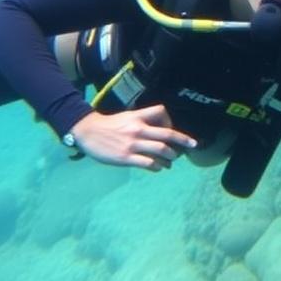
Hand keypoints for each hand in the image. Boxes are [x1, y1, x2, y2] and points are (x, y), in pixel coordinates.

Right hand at [70, 105, 196, 171]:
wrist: (87, 132)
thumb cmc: (108, 126)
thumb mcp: (126, 118)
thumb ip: (141, 122)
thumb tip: (159, 133)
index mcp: (138, 117)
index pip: (161, 112)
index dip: (170, 121)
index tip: (172, 130)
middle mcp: (138, 129)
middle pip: (167, 134)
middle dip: (183, 140)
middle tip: (193, 145)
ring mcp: (132, 144)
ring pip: (161, 150)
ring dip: (171, 157)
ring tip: (172, 161)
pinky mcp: (126, 157)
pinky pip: (148, 163)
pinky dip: (157, 167)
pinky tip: (158, 168)